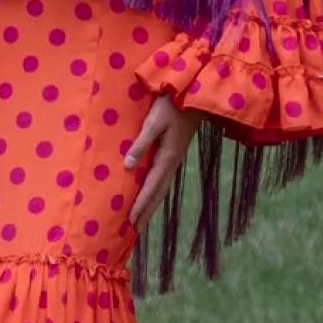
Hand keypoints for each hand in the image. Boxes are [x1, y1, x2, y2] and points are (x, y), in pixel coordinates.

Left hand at [125, 93, 199, 231]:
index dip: (141, 205)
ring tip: (141, 217)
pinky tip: (150, 193)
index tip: (131, 222)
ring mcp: (174, 158)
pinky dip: (155, 191)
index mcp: (167, 157)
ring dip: (151, 203)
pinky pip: (163, 178)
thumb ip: (141, 143)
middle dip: (146, 211)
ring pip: (161, 187)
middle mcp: (172, 162)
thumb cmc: (171, 105)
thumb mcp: (154, 122)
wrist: (193, 93)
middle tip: (134, 229)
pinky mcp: (174, 153)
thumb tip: (129, 166)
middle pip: (158, 193)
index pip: (151, 187)